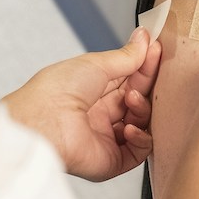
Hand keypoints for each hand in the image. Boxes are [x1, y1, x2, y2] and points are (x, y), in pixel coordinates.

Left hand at [3, 27, 161, 181]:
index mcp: (93, 89)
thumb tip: (144, 38)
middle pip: (138, 99)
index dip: (144, 65)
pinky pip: (138, 152)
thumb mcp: (96, 64)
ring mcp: (106, 137)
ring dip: (143, 109)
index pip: (129, 77)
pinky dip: (141, 138)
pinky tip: (130, 127)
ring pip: (141, 123)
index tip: (156, 49)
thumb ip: (126, 56)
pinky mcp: (110, 160)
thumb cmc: (57, 90)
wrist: (41, 122)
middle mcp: (100, 113)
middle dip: (147, 84)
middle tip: (154, 69)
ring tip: (132, 99)